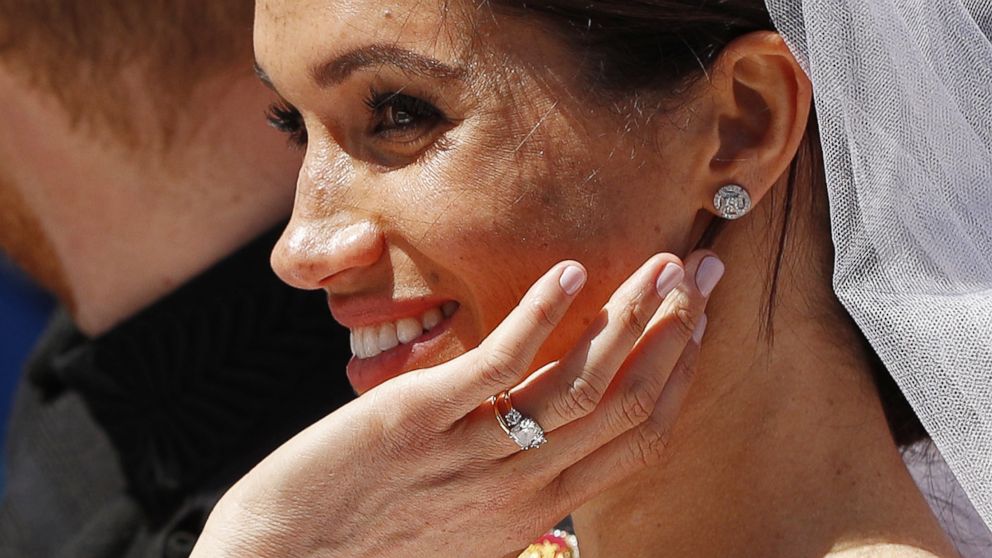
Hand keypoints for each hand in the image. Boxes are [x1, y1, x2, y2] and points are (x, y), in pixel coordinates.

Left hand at [191, 250, 721, 557]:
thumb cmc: (364, 549)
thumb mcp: (459, 529)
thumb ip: (508, 488)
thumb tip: (538, 437)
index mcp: (535, 509)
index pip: (636, 441)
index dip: (677, 378)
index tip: (698, 326)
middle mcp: (521, 485)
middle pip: (626, 404)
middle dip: (676, 335)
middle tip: (707, 275)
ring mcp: (472, 453)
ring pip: (579, 384)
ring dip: (629, 318)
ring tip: (664, 266)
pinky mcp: (417, 420)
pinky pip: (498, 365)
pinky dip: (541, 316)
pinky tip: (570, 271)